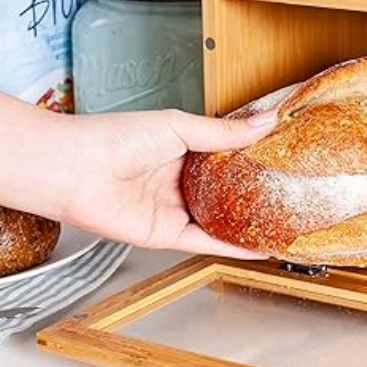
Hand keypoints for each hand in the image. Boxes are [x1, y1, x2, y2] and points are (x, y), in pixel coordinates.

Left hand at [58, 108, 277, 257]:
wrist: (74, 170)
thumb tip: (265, 121)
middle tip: (291, 189)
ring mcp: (173, 208)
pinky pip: (205, 241)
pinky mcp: (166, 234)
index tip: (283, 151)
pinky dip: (232, 245)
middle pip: (224, 187)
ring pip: (218, 217)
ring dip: (246, 220)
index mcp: (180, 148)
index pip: (225, 152)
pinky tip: (257, 245)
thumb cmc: (113, 139)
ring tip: (283, 221)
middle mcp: (178, 179)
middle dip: (254, 189)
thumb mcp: (178, 127)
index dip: (252, 153)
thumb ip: (223, 132)